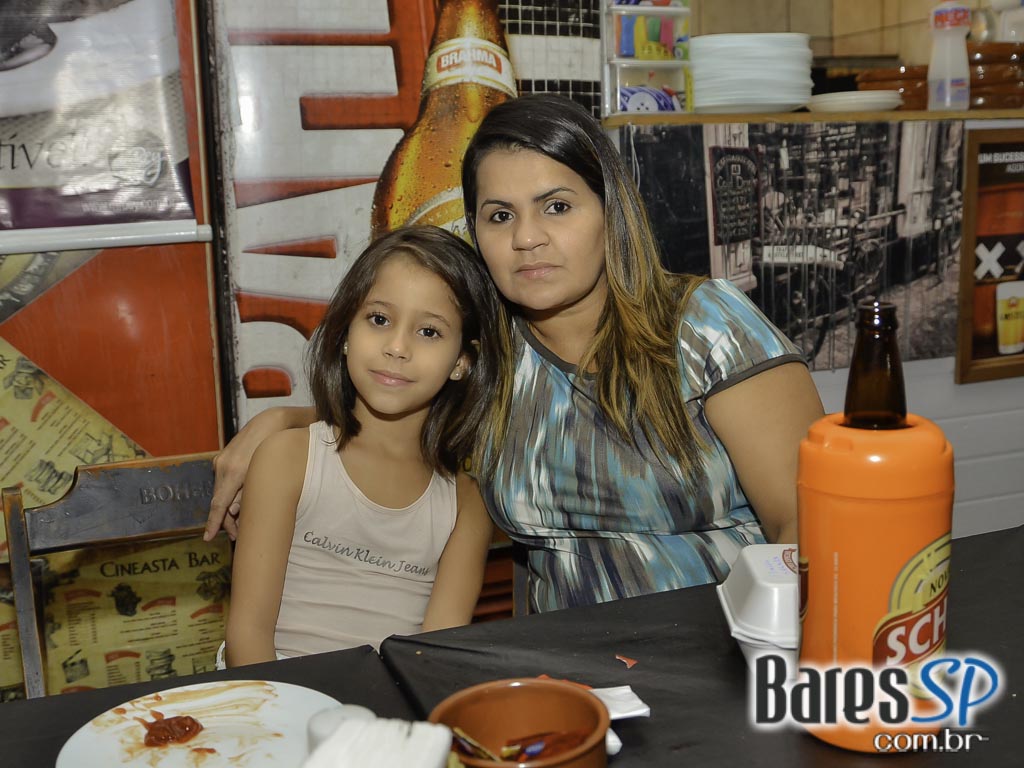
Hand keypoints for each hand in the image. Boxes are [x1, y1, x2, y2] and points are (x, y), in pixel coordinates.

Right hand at [204, 406, 314, 540]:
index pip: (219, 503)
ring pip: (221, 492)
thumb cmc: (272, 448)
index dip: (213, 523)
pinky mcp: (222, 458)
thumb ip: (247, 494)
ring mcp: (220, 461)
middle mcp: (222, 466)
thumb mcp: (265, 474)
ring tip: (240, 522)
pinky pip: (223, 482)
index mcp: (233, 472)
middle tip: (237, 535)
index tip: (207, 538)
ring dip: (228, 507)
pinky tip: (238, 502)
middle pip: (219, 500)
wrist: (270, 423)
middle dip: (226, 520)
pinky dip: (229, 494)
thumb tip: (233, 512)